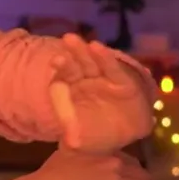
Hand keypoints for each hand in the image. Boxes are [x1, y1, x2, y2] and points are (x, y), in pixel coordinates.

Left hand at [49, 34, 153, 152]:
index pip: (63, 77)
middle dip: (73, 52)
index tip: (56, 60)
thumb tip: (68, 140)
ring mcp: (103, 80)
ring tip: (80, 41)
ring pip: (93, 63)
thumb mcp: (81, 140)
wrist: (120, 138)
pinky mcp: (122, 83)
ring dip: (86, 51)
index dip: (60, 68)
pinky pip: (114, 70)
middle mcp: (85, 82)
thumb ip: (73, 135)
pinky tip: (98, 48)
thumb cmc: (94, 136)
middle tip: (68, 39)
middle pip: (77, 65)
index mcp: (70, 92)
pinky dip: (106, 59)